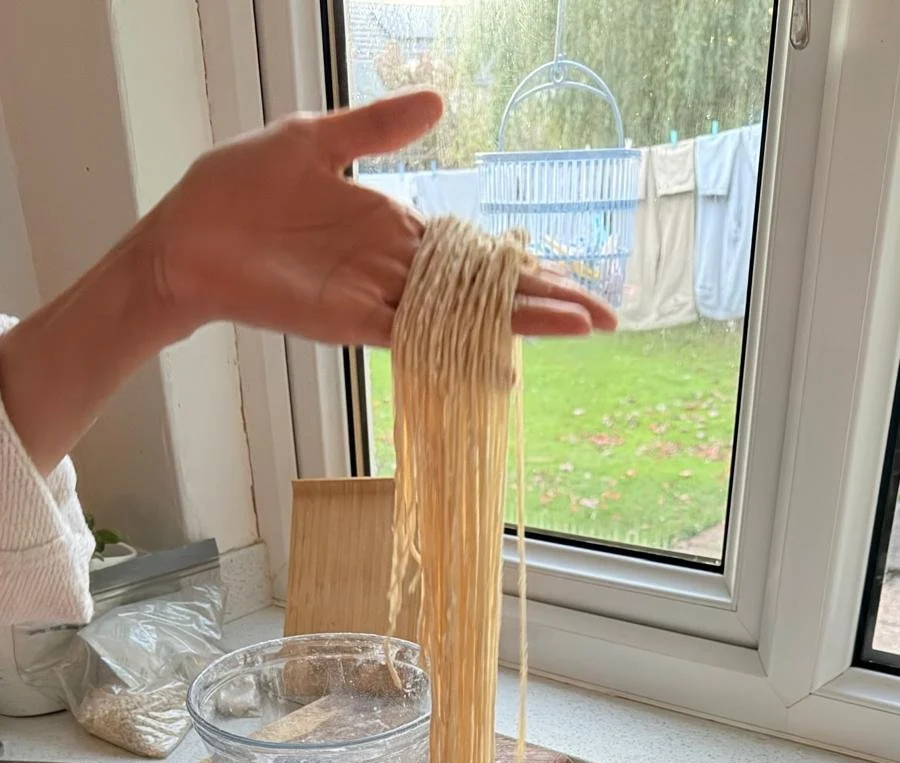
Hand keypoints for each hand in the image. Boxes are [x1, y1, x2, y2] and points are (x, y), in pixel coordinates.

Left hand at [151, 90, 616, 347]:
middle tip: (607, 317)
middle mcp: (394, 271)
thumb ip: (379, 128)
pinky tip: (501, 345)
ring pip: (463, 316)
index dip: (527, 266)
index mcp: (394, 228)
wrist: (184, 234)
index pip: (477, 252)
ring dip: (521, 322)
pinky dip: (457, 338)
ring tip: (580, 326)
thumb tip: (440, 102)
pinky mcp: (347, 320)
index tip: (579, 280)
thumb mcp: (317, 138)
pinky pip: (413, 333)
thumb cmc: (239, 190)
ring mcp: (375, 298)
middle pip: (486, 291)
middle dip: (547, 302)